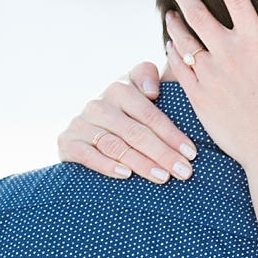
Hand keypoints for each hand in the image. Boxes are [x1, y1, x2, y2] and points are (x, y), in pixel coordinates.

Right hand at [56, 62, 197, 182]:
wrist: (90, 129)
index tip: (191, 153)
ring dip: (141, 163)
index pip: (150, 114)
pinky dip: (107, 166)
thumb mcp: (141, 91)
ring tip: (163, 178)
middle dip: (163, 153)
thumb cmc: (129, 112)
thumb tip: (152, 90)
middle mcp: (98, 103)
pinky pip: (88, 156)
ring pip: (115, 146)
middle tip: (184, 172)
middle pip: (135, 132)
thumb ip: (150, 79)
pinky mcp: (66, 142)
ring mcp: (81, 123)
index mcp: (119, 87)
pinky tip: (126, 175)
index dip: (172, 134)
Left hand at [163, 0, 257, 167]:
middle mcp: (229, 55)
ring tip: (168, 9)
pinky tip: (169, 43)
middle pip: (198, 13)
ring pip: (182, 39)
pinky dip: (171, 51)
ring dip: (173, 20)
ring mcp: (210, 76)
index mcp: (255, 43)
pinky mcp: (197, 96)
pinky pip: (178, 67)